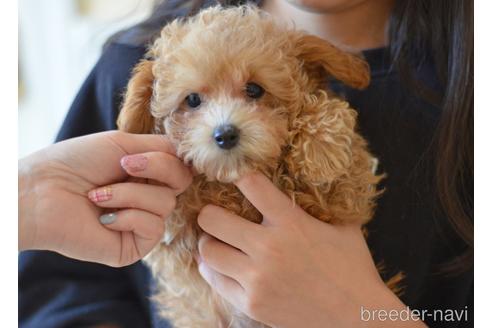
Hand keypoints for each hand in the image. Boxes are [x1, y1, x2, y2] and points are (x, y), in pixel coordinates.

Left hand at [19, 131, 191, 266]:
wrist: (42, 191)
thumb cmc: (76, 162)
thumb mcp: (123, 144)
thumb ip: (162, 149)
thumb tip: (190, 158)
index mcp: (147, 174)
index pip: (181, 166)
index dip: (167, 160)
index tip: (133, 157)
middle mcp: (148, 197)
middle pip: (181, 182)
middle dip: (153, 170)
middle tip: (121, 168)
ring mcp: (142, 222)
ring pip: (166, 204)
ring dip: (129, 194)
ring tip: (98, 195)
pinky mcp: (135, 246)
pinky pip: (153, 227)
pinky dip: (128, 216)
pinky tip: (103, 217)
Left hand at [196, 173, 425, 327]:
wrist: (358, 318)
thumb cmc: (353, 268)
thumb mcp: (343, 227)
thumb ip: (323, 205)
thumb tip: (316, 184)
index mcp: (291, 223)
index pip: (250, 184)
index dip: (240, 176)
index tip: (235, 178)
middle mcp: (268, 248)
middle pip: (212, 219)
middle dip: (210, 213)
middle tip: (215, 215)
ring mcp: (257, 278)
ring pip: (208, 251)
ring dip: (210, 243)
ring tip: (217, 241)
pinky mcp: (252, 303)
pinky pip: (216, 281)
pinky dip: (214, 270)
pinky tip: (221, 265)